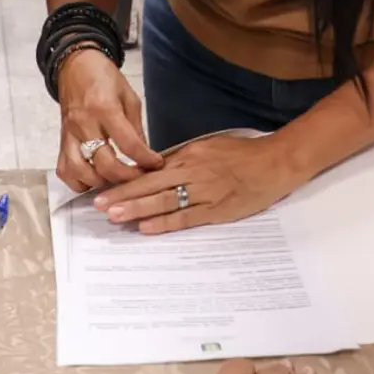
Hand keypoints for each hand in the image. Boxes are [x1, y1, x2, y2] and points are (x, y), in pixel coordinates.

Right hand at [57, 49, 161, 191]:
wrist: (76, 67)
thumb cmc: (105, 78)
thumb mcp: (129, 97)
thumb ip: (136, 128)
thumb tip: (145, 156)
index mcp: (105, 109)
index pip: (128, 143)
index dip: (145, 159)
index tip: (156, 164)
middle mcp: (84, 124)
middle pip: (104, 163)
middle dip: (126, 177)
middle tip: (140, 177)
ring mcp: (69, 135)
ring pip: (80, 172)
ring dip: (101, 182)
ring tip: (116, 180)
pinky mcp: (60, 141)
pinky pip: (65, 171)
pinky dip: (79, 181)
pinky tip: (94, 178)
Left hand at [94, 135, 302, 234]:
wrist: (275, 163)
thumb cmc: (241, 154)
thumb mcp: (208, 146)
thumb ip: (182, 158)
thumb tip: (154, 169)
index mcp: (189, 155)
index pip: (151, 170)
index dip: (127, 179)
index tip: (105, 186)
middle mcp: (193, 172)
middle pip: (151, 185)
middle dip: (124, 195)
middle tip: (98, 205)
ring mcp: (205, 192)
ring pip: (165, 202)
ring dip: (138, 209)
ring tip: (115, 216)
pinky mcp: (217, 210)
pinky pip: (186, 218)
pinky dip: (165, 222)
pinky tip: (146, 227)